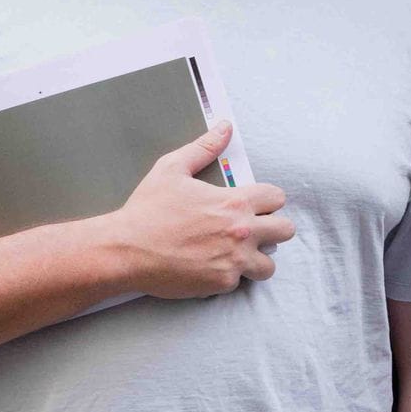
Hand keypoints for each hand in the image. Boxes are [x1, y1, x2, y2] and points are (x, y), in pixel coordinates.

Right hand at [104, 121, 295, 296]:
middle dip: (273, 229)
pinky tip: (212, 267)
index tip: (255, 205)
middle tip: (253, 231)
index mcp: (234, 201)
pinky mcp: (222, 283)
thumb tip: (225, 127)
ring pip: (269, 264)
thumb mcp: (172, 168)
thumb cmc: (147, 209)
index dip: (268, 200)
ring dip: (257, 259)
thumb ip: (203, 147)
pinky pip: (240, 282)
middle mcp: (241, 231)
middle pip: (285, 230)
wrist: (125, 250)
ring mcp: (234, 260)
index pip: (277, 198)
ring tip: (238, 254)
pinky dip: (230, 276)